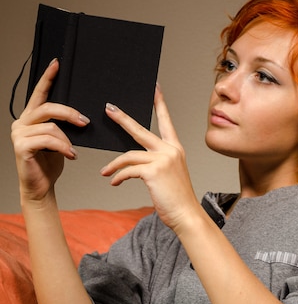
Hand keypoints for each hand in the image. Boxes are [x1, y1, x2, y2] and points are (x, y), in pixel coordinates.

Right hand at [11, 59, 89, 202]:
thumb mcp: (59, 139)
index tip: (57, 64)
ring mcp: (19, 134)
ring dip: (67, 139)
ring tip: (72, 151)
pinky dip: (63, 147)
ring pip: (51, 126)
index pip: (39, 93)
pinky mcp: (21, 146)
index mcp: (30, 117)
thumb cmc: (50, 163)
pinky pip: (49, 140)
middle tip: (85, 122)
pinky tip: (70, 155)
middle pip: (48, 108)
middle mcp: (21, 122)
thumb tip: (81, 115)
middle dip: (70, 113)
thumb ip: (62, 125)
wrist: (41, 186)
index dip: (48, 78)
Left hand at [101, 84, 200, 231]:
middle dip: (122, 118)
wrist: (186, 215)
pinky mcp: (153, 171)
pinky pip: (128, 170)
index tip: (154, 88)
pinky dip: (118, 176)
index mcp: (175, 148)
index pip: (166, 121)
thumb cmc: (176, 198)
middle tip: (109, 109)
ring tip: (105, 172)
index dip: (159, 104)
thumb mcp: (167, 176)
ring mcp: (162, 159)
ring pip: (129, 155)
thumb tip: (130, 162)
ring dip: (114, 165)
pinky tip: (114, 182)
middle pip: (140, 129)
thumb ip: (154, 164)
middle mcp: (170, 150)